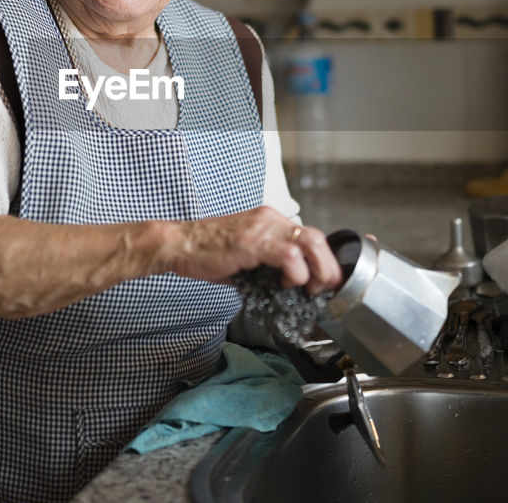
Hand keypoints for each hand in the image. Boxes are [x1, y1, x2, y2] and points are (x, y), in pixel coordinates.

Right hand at [161, 206, 342, 294]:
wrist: (179, 244)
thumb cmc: (206, 252)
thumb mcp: (245, 255)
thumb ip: (267, 264)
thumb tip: (287, 285)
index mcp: (269, 220)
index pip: (309, 235)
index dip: (324, 258)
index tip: (329, 278)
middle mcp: (269, 219)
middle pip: (316, 237)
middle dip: (329, 266)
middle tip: (328, 287)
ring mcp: (261, 228)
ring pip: (308, 243)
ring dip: (318, 270)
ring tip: (312, 288)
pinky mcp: (252, 241)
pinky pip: (289, 255)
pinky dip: (295, 272)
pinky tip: (285, 283)